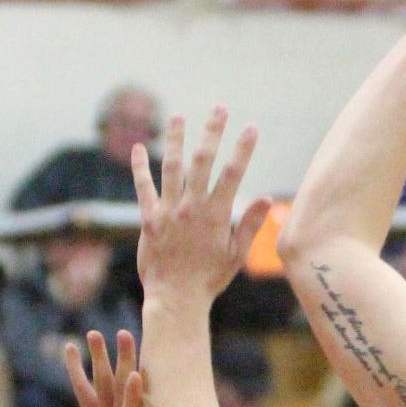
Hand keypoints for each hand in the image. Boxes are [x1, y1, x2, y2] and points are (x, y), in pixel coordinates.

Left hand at [133, 111, 271, 307]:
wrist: (176, 298)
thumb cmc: (209, 279)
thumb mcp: (236, 255)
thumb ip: (249, 225)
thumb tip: (266, 199)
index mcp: (216, 215)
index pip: (234, 174)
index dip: (243, 149)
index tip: (251, 128)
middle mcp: (191, 207)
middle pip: (203, 161)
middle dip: (212, 132)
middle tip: (219, 108)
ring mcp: (168, 211)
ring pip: (172, 167)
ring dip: (176, 139)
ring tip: (179, 117)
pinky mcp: (149, 219)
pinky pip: (143, 187)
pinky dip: (140, 167)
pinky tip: (139, 148)